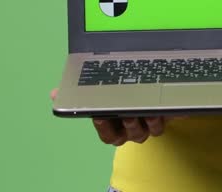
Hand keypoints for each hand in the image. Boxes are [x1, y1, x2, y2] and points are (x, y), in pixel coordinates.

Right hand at [50, 88, 173, 145]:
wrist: (143, 86)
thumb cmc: (117, 96)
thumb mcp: (97, 92)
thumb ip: (76, 94)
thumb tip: (55, 93)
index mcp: (114, 130)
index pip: (107, 136)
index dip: (103, 128)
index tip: (99, 115)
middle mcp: (130, 131)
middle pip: (129, 135)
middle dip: (128, 126)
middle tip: (127, 113)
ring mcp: (148, 126)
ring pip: (148, 131)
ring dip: (148, 122)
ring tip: (147, 110)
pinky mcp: (165, 116)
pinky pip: (166, 120)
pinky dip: (165, 114)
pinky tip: (163, 104)